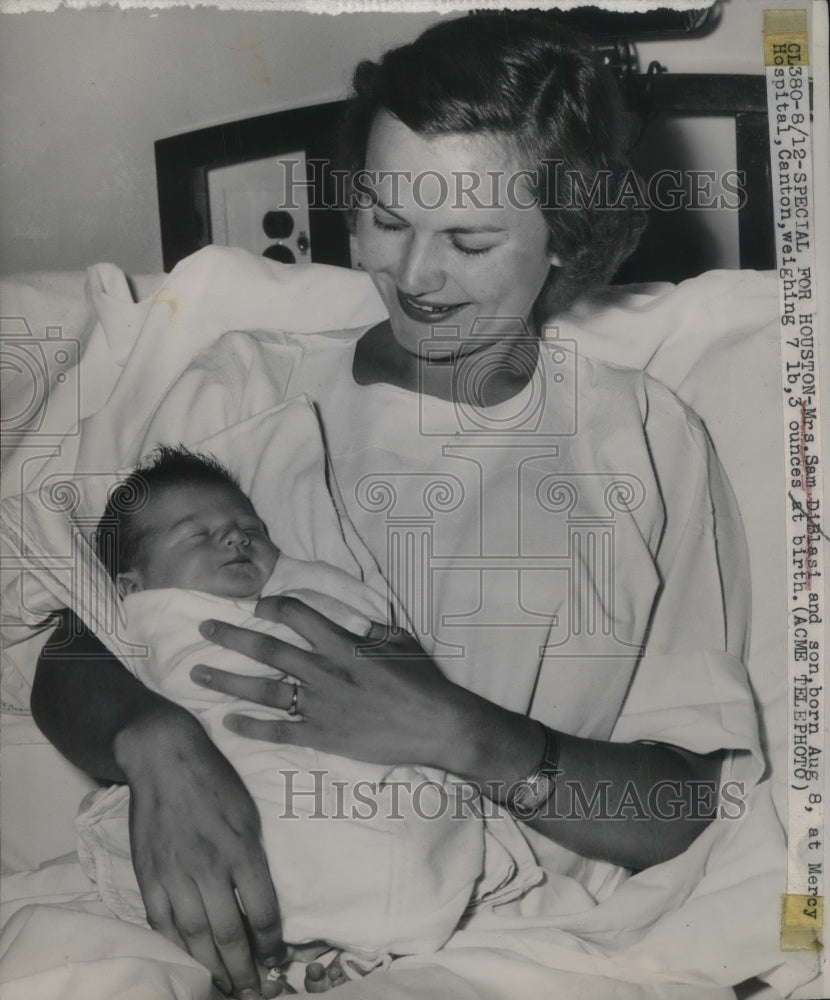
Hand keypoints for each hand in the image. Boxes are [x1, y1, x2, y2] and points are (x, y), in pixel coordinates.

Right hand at [114, 703, 284, 997]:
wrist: (164, 758)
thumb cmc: (215, 781)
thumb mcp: (248, 814)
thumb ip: (253, 858)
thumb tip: (260, 900)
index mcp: (242, 849)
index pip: (264, 911)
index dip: (273, 945)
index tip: (279, 963)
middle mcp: (209, 866)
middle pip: (230, 934)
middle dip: (245, 971)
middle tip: (255, 994)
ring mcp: (175, 873)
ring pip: (195, 937)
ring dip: (212, 969)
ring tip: (226, 988)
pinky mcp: (148, 874)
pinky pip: (161, 923)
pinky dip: (175, 949)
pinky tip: (187, 964)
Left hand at [190, 595, 476, 771]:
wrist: (437, 726)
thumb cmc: (422, 681)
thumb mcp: (398, 642)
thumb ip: (368, 628)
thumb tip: (350, 616)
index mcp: (342, 644)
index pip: (297, 615)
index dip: (272, 606)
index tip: (257, 605)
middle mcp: (324, 672)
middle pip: (267, 649)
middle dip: (232, 636)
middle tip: (205, 627)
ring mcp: (320, 706)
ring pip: (263, 690)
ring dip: (227, 680)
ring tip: (198, 673)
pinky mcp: (322, 736)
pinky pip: (278, 731)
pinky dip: (251, 727)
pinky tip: (226, 721)